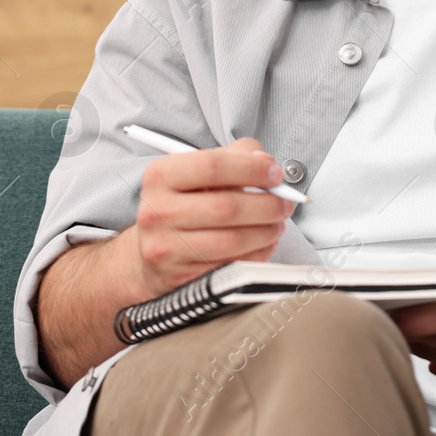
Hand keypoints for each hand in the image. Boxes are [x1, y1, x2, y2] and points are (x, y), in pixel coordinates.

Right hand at [129, 136, 295, 297]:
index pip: (213, 166)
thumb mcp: (198, 172)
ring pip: (232, 241)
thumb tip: (266, 162)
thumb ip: (235, 157)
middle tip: (286, 202)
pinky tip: (264, 243)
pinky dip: (257, 254)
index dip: (252, 168)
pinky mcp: (181, 278)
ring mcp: (167, 249)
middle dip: (267, 204)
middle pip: (226, 206)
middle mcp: (157, 212)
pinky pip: (231, 266)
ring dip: (266, 232)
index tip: (275, 173)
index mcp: (160, 176)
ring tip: (277, 224)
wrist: (149, 252)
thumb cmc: (183, 205)